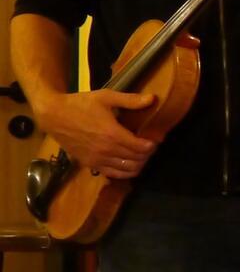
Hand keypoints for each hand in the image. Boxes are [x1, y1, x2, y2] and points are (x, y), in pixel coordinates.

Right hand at [36, 89, 157, 178]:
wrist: (54, 115)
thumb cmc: (81, 104)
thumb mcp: (106, 97)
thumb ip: (130, 100)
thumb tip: (153, 98)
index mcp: (113, 134)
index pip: (141, 148)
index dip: (152, 145)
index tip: (154, 140)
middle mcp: (106, 150)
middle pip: (137, 159)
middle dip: (147, 154)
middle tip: (148, 147)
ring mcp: (97, 159)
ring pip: (127, 169)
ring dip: (138, 164)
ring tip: (140, 155)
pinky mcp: (89, 164)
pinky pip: (113, 174)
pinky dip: (124, 172)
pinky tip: (128, 165)